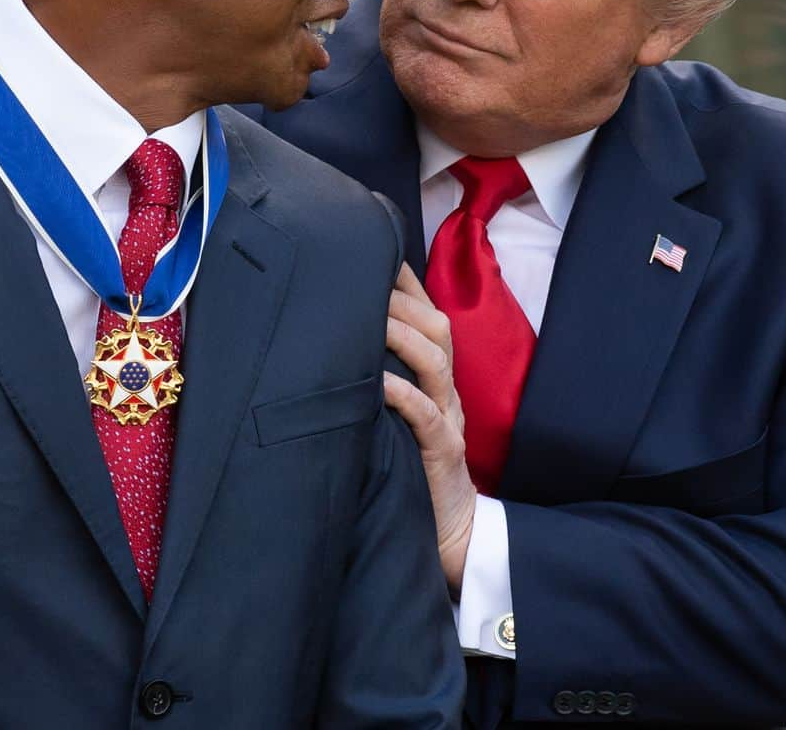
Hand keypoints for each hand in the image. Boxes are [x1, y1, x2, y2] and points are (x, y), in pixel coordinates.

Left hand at [384, 261, 476, 596]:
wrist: (452, 533)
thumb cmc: (414, 468)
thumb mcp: (398, 417)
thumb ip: (380, 380)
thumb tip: (334, 344)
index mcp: (434, 379)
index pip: (426, 316)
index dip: (405, 283)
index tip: (373, 251)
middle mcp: (445, 391)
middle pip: (436, 328)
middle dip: (403, 298)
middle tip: (364, 276)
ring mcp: (448, 420)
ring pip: (436, 363)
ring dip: (402, 336)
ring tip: (371, 316)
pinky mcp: (442, 454)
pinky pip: (428, 417)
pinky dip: (404, 396)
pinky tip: (379, 383)